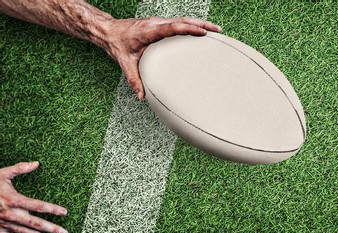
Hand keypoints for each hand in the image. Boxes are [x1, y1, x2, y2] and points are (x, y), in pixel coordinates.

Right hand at [0, 162, 67, 232]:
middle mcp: (11, 214)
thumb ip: (19, 168)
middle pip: (35, 223)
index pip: (37, 205)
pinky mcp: (0, 231)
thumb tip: (36, 163)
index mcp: (14, 200)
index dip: (52, 209)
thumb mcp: (1, 174)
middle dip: (52, 229)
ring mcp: (5, 224)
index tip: (64, 212)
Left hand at [104, 17, 221, 98]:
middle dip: (202, 24)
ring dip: (199, 23)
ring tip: (215, 30)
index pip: (172, 27)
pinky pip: (179, 22)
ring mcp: (158, 22)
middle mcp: (156, 23)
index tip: (203, 32)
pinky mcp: (160, 24)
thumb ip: (133, 79)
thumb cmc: (116, 44)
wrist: (108, 31)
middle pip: (183, 20)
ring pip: (182, 19)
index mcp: (149, 31)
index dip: (188, 29)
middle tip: (218, 30)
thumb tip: (141, 96)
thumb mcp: (124, 62)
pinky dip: (191, 25)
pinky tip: (200, 30)